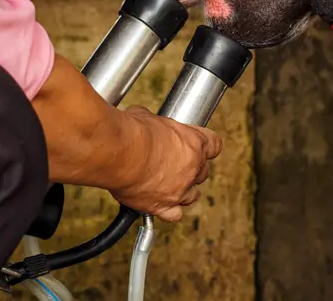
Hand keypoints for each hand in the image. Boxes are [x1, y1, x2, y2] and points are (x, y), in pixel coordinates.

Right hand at [109, 106, 222, 222]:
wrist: (119, 153)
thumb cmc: (133, 132)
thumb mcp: (148, 117)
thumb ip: (156, 125)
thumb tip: (146, 123)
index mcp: (194, 142)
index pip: (214, 145)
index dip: (206, 145)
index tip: (197, 144)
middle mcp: (192, 168)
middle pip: (203, 172)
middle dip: (192, 169)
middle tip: (176, 164)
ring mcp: (180, 190)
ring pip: (192, 195)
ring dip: (184, 191)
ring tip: (169, 185)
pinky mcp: (163, 206)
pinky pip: (174, 214)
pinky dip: (169, 211)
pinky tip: (160, 204)